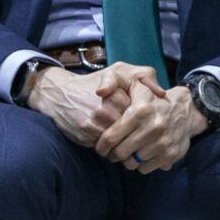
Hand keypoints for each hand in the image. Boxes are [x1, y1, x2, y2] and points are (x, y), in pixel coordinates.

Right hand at [25, 62, 160, 149]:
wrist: (56, 94)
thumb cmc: (91, 83)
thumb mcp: (118, 71)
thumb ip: (143, 76)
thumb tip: (162, 93)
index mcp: (117, 96)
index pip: (141, 116)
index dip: (142, 118)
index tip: (139, 117)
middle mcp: (105, 111)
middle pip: (131, 131)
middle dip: (133, 132)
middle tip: (132, 130)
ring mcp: (94, 126)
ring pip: (119, 142)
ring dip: (121, 142)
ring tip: (120, 136)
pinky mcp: (85, 137)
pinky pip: (105, 148)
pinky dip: (107, 146)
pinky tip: (106, 138)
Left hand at [94, 83, 204, 172]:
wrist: (184, 110)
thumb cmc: (152, 100)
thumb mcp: (134, 85)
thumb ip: (112, 82)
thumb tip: (99, 91)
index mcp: (140, 111)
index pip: (111, 137)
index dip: (102, 146)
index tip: (100, 147)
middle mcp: (152, 127)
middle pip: (120, 153)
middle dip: (112, 155)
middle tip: (112, 152)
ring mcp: (162, 143)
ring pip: (131, 163)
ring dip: (126, 160)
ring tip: (127, 152)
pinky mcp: (170, 155)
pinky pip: (145, 168)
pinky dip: (140, 164)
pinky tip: (141, 154)